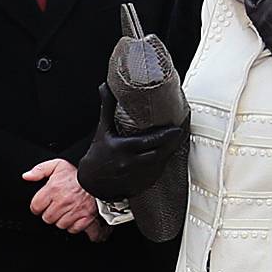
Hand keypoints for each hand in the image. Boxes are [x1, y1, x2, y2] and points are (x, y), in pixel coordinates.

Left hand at [23, 156, 106, 237]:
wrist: (98, 179)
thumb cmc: (77, 174)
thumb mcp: (57, 165)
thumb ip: (40, 170)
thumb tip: (27, 176)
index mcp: (53, 189)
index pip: (36, 207)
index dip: (38, 206)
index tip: (43, 204)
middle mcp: (63, 201)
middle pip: (47, 218)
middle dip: (50, 213)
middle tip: (57, 206)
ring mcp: (74, 211)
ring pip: (59, 224)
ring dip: (61, 219)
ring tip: (66, 210)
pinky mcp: (85, 218)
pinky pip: (72, 229)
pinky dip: (73, 225)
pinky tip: (74, 216)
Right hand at [69, 85, 185, 204]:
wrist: (91, 181)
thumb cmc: (98, 153)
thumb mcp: (102, 129)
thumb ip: (107, 107)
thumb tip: (105, 85)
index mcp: (123, 149)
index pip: (150, 142)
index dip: (167, 136)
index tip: (177, 128)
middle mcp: (130, 164)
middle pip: (159, 153)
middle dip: (172, 143)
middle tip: (180, 132)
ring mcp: (135, 177)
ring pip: (160, 164)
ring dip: (170, 153)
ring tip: (176, 142)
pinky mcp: (140, 186)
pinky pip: (156, 175)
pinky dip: (163, 164)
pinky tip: (165, 156)